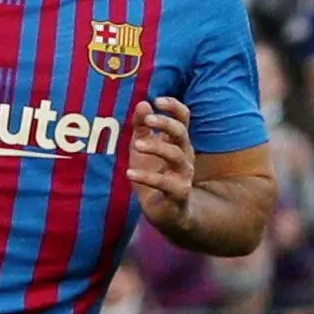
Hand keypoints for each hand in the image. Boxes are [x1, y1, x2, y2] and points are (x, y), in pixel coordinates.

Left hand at [127, 96, 197, 227]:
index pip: (184, 118)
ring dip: (156, 147)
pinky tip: (129, 174)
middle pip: (182, 132)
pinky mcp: (178, 193)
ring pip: (176, 155)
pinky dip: (147, 177)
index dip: (173, 106)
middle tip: (148, 120)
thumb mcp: (143, 149)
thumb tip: (142, 103)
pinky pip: (165, 182)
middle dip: (166, 123)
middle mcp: (185, 155)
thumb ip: (141, 127)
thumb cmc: (154, 176)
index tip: (157, 100)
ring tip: (137, 145)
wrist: (166, 213)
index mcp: (177, 141)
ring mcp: (184, 174)